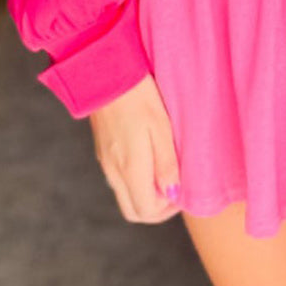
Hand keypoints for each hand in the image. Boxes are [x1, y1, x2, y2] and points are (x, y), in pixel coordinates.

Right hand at [88, 74, 182, 222]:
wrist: (105, 73)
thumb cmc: (138, 96)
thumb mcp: (161, 127)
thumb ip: (166, 164)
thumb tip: (172, 195)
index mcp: (130, 168)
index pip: (146, 212)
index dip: (167, 210)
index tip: (183, 192)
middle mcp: (114, 171)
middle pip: (133, 210)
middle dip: (156, 208)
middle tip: (175, 188)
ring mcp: (105, 163)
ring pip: (125, 196)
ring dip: (145, 194)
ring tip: (164, 171)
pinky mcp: (102, 151)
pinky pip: (119, 179)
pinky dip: (134, 181)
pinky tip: (148, 159)